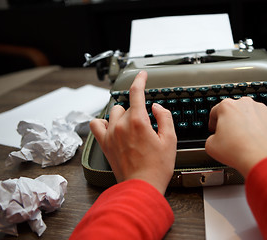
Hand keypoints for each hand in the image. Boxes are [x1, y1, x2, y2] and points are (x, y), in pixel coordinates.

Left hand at [90, 71, 176, 194]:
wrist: (141, 186)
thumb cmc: (157, 167)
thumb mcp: (170, 140)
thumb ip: (165, 118)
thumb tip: (157, 108)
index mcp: (139, 121)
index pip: (136, 92)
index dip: (140, 80)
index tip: (142, 74)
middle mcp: (121, 125)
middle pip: (128, 106)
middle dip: (139, 112)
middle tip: (147, 127)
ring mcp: (111, 134)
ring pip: (114, 112)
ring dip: (123, 115)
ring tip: (131, 128)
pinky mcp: (104, 144)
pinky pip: (96, 125)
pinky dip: (103, 122)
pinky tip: (111, 127)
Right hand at [205, 97, 266, 177]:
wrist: (262, 159)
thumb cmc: (238, 150)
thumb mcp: (210, 146)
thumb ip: (211, 138)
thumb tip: (215, 139)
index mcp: (227, 106)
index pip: (215, 111)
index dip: (213, 122)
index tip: (215, 129)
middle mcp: (245, 103)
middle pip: (235, 110)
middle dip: (233, 122)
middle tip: (231, 136)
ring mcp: (262, 109)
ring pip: (252, 114)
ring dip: (248, 123)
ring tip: (247, 139)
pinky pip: (266, 119)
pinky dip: (263, 127)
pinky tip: (259, 139)